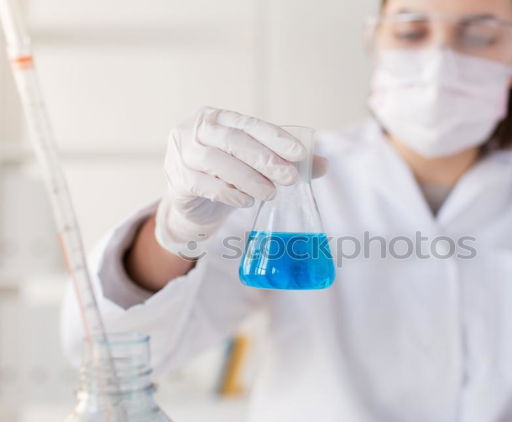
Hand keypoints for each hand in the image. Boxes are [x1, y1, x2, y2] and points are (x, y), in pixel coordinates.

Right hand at [155, 107, 326, 253]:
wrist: (193, 203)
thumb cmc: (226, 175)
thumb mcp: (254, 164)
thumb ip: (285, 160)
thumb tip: (323, 164)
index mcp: (216, 117)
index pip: (249, 123)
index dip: (275, 137)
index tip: (299, 153)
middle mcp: (194, 129)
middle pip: (233, 141)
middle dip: (266, 160)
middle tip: (291, 178)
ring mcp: (180, 153)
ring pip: (217, 161)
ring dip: (249, 179)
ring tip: (270, 193)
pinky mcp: (176, 178)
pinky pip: (204, 184)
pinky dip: (229, 193)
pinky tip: (246, 201)